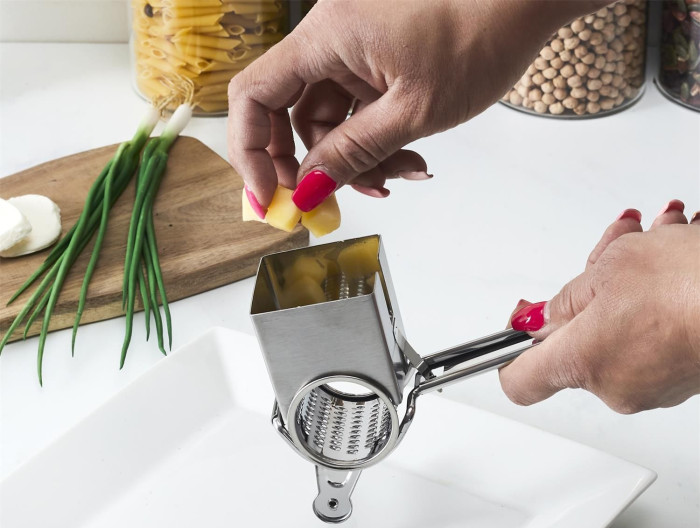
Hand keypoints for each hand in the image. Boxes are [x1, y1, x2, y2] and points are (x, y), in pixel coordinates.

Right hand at [227, 0, 606, 211]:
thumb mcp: (411, 111)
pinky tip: (408, 160)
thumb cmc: (480, 33)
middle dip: (311, 164)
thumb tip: (309, 192)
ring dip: (357, 161)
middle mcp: (329, 38)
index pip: (254, 96)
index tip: (267, 197)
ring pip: (329, 123)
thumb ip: (352, 154)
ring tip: (400, 176)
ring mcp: (352, 50)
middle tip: (326, 202)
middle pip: (288, 114)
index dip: (251, 152)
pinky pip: (356, 114)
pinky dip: (376, 143)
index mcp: (326, 35)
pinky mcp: (374, 62)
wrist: (525, 2)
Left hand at [499, 203, 699, 413]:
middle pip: (576, 341)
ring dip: (627, 287)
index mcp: (580, 362)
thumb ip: (567, 299)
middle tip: (607, 256)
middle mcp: (612, 386)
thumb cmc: (692, 284)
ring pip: (617, 331)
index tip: (517, 330)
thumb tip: (541, 318)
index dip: (510, 354)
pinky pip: (650, 339)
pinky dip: (655, 305)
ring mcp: (649, 388)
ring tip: (655, 243)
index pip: (519, 382)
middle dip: (588, 291)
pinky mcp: (681, 379)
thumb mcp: (611, 269)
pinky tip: (675, 264)